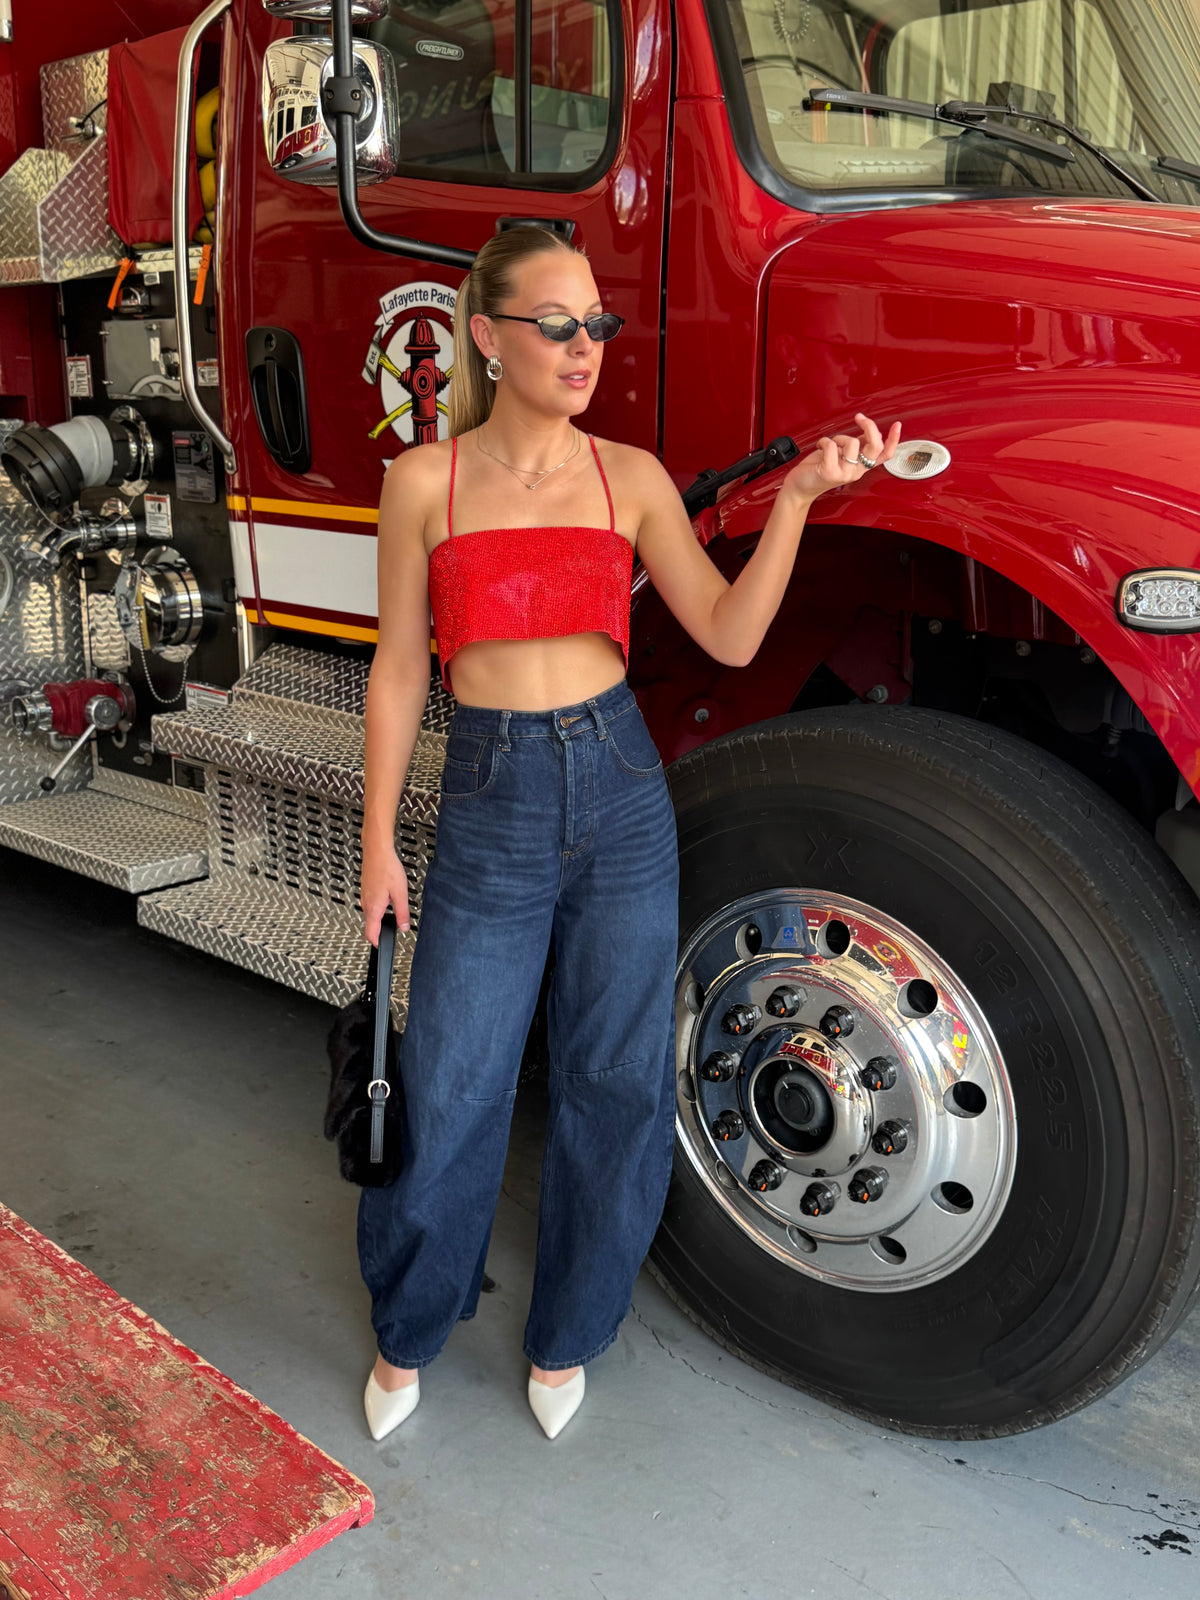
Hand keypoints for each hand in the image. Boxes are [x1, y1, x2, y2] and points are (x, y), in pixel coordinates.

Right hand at [361, 838, 410, 945]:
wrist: (377, 851)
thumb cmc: (387, 869)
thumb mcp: (400, 894)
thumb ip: (402, 913)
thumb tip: (404, 927)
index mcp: (373, 909)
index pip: (371, 934)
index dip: (378, 943)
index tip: (383, 946)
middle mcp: (366, 904)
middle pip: (371, 925)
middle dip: (382, 930)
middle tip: (394, 930)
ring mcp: (364, 896)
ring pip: (371, 914)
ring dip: (381, 917)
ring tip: (393, 912)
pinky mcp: (366, 889)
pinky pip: (371, 904)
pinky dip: (379, 906)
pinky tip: (388, 898)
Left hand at [779, 412, 901, 504]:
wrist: (799, 485)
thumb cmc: (819, 467)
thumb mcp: (842, 454)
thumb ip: (858, 445)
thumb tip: (868, 433)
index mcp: (861, 466)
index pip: (884, 455)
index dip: (893, 440)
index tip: (897, 425)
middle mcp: (856, 471)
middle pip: (875, 446)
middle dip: (869, 426)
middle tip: (859, 417)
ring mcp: (844, 473)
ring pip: (852, 442)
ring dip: (839, 437)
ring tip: (830, 445)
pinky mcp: (830, 472)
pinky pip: (832, 446)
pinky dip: (824, 441)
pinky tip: (820, 447)